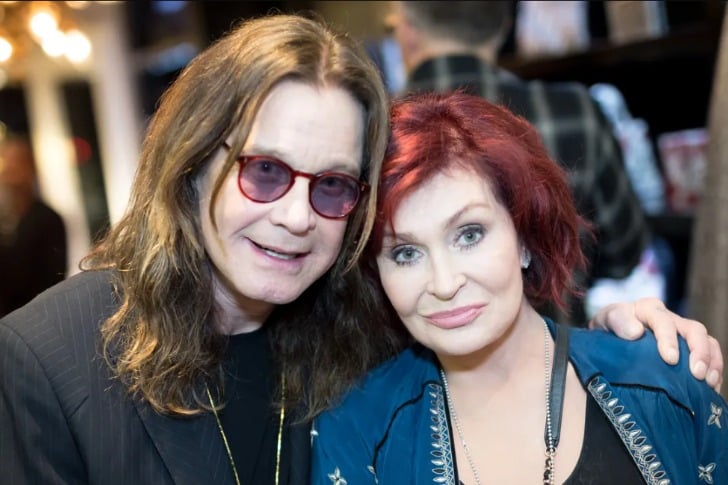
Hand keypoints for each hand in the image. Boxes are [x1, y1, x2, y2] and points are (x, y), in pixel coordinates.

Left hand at [589, 297, 722, 392]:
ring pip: (707, 341)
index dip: (669, 339)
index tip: (670, 359)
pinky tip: (711, 387)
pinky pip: (711, 355)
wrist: (610, 337)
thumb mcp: (606, 320)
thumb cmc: (609, 328)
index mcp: (648, 309)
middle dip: (699, 352)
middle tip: (697, 374)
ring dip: (711, 362)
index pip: (663, 321)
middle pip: (694, 330)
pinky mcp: (690, 348)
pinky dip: (714, 370)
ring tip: (708, 382)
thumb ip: (617, 321)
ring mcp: (683, 333)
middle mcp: (670, 318)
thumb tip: (635, 332)